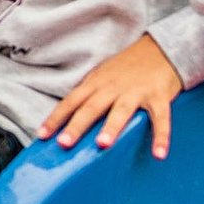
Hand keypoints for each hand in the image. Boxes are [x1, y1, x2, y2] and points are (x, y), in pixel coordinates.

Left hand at [37, 34, 182, 159]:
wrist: (161, 48)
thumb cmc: (128, 68)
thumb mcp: (103, 77)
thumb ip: (89, 95)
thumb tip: (68, 119)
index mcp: (96, 83)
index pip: (71, 101)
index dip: (56, 118)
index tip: (41, 135)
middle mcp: (113, 87)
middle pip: (91, 107)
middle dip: (77, 125)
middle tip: (64, 143)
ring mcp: (136, 91)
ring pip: (121, 111)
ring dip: (111, 127)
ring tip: (102, 145)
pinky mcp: (159, 96)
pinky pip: (161, 119)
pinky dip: (161, 137)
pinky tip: (159, 154)